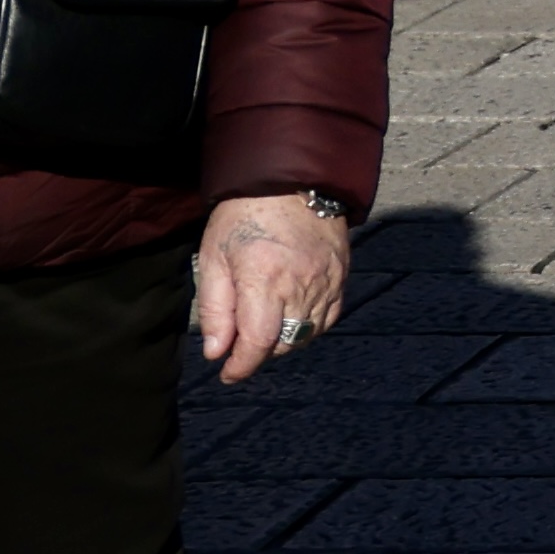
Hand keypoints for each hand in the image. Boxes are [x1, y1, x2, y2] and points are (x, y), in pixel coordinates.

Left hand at [196, 190, 353, 385]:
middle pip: (284, 343)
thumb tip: (216, 352)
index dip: (242, 366)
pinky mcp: (341, 275)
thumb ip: (215, 308)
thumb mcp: (213, 257)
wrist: (290, 179)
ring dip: (284, 342)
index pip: (258, 343)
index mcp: (264, 280)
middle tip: (240, 346)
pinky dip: (310, 326)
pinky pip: (329, 317)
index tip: (228, 374)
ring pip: (307, 333)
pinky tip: (293, 318)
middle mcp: (300, 285)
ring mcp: (326, 281)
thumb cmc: (242, 216)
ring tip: (265, 330)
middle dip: (259, 353)